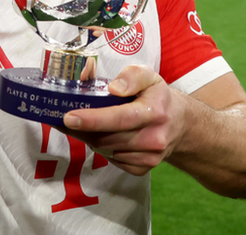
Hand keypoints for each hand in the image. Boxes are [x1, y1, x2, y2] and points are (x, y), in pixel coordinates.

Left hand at [61, 64, 188, 175]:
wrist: (179, 124)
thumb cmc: (157, 97)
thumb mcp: (149, 76)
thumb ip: (132, 76)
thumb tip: (114, 88)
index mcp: (154, 111)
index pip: (120, 118)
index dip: (93, 119)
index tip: (69, 117)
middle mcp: (154, 137)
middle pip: (108, 137)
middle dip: (83, 129)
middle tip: (66, 119)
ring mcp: (150, 156)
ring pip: (107, 151)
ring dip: (90, 138)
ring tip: (83, 125)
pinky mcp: (144, 168)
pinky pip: (113, 161)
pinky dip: (103, 149)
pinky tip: (103, 136)